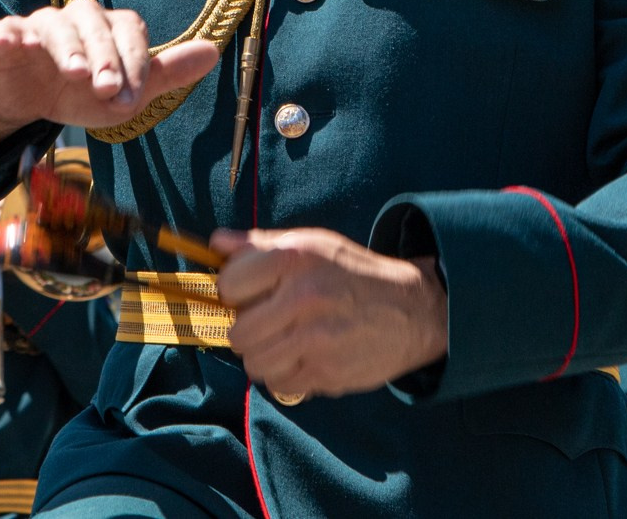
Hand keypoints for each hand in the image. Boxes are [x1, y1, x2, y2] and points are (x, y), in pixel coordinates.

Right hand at [0, 0, 220, 166]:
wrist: (31, 104)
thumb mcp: (127, 92)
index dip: (133, 63)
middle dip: (105, 56)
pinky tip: (8, 44)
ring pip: (56, 24)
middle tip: (107, 89)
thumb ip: (167, 73)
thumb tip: (213, 51)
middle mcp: (79, 19)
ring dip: (67, 46)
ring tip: (74, 73)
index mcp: (111, 28)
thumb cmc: (83, 92)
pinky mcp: (7, 38)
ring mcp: (41, 25)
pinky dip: (7, 35)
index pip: (129, 33)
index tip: (131, 98)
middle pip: (94, 23)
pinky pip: (6, 30)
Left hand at [210, 228, 448, 399]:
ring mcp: (316, 340)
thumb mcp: (313, 244)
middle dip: (248, 329)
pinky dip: (285, 375)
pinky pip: (280, 384)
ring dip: (264, 355)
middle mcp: (303, 298)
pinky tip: (303, 356)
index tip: (250, 292)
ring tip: (285, 341)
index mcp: (295, 259)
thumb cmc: (354, 274)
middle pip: (238, 333)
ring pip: (255, 364)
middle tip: (268, 322)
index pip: (229, 285)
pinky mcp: (327, 373)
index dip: (234, 291)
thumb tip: (215, 243)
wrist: (412, 309)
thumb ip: (260, 244)